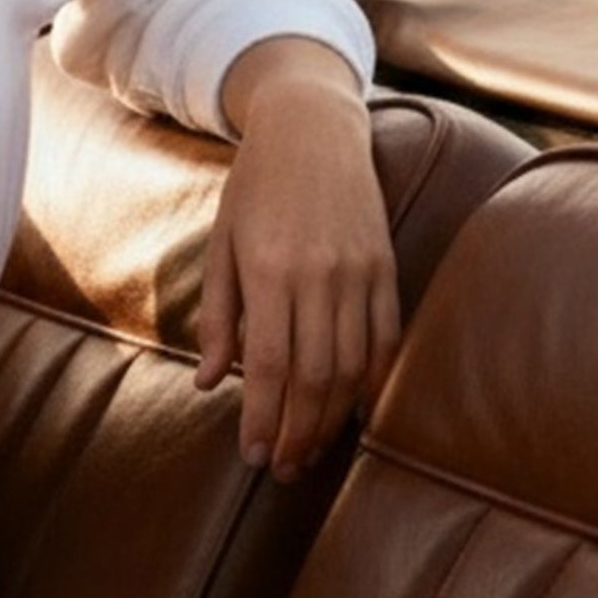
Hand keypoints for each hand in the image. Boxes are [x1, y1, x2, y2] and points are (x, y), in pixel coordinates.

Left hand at [193, 38, 399, 479]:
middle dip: (299, 432)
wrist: (311, 129)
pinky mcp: (387, 267)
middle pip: (316, 378)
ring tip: (310, 449)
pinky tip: (351, 409)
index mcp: (271, 270)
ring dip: (332, 418)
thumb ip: (219, 317)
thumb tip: (211, 383)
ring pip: (354, 367)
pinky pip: (386, 340)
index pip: (272, 367)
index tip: (254, 455)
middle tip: (282, 468)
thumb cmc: (254, 189)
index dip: (265, 419)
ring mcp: (361, 272)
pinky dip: (371, 382)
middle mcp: (320, 275)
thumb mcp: (222, 246)